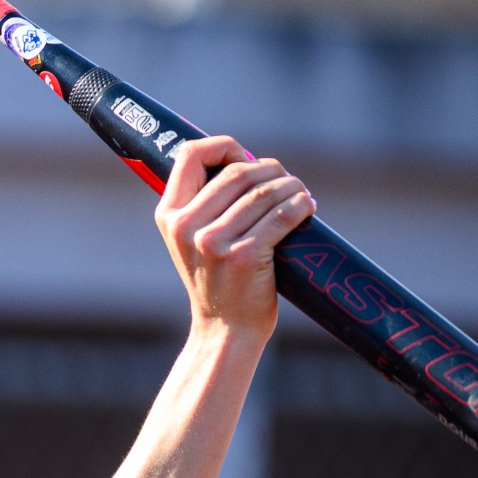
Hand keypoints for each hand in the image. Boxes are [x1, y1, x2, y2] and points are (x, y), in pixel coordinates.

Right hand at [157, 136, 314, 341]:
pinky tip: (308, 207)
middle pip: (238, 172)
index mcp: (169, 216)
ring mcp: (214, 243)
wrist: (224, 329)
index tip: (245, 159)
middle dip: (271, 170)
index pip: (191, 155)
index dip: (224, 147)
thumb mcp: (193, 240)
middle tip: (286, 183)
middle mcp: (186, 227)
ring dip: (292, 187)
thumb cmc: (217, 279)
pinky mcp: (244, 256)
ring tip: (301, 195)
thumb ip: (206, 202)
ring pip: (265, 191)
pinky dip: (302, 205)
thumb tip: (246, 159)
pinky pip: (283, 214)